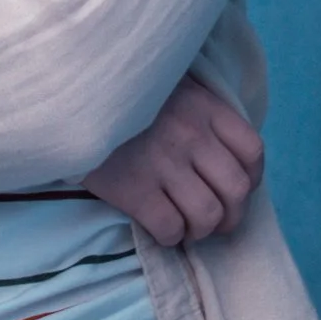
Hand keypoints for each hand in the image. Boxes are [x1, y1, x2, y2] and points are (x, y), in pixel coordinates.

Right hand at [82, 74, 264, 246]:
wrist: (68, 95)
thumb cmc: (120, 93)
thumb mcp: (167, 83)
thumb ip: (197, 108)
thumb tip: (221, 147)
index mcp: (203, 106)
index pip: (252, 151)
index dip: (250, 179)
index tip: (234, 189)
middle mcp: (190, 134)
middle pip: (236, 190)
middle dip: (231, 215)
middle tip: (214, 220)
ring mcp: (162, 162)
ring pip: (208, 215)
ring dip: (201, 230)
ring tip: (186, 226)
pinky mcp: (133, 187)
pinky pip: (170, 228)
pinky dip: (171, 236)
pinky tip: (159, 226)